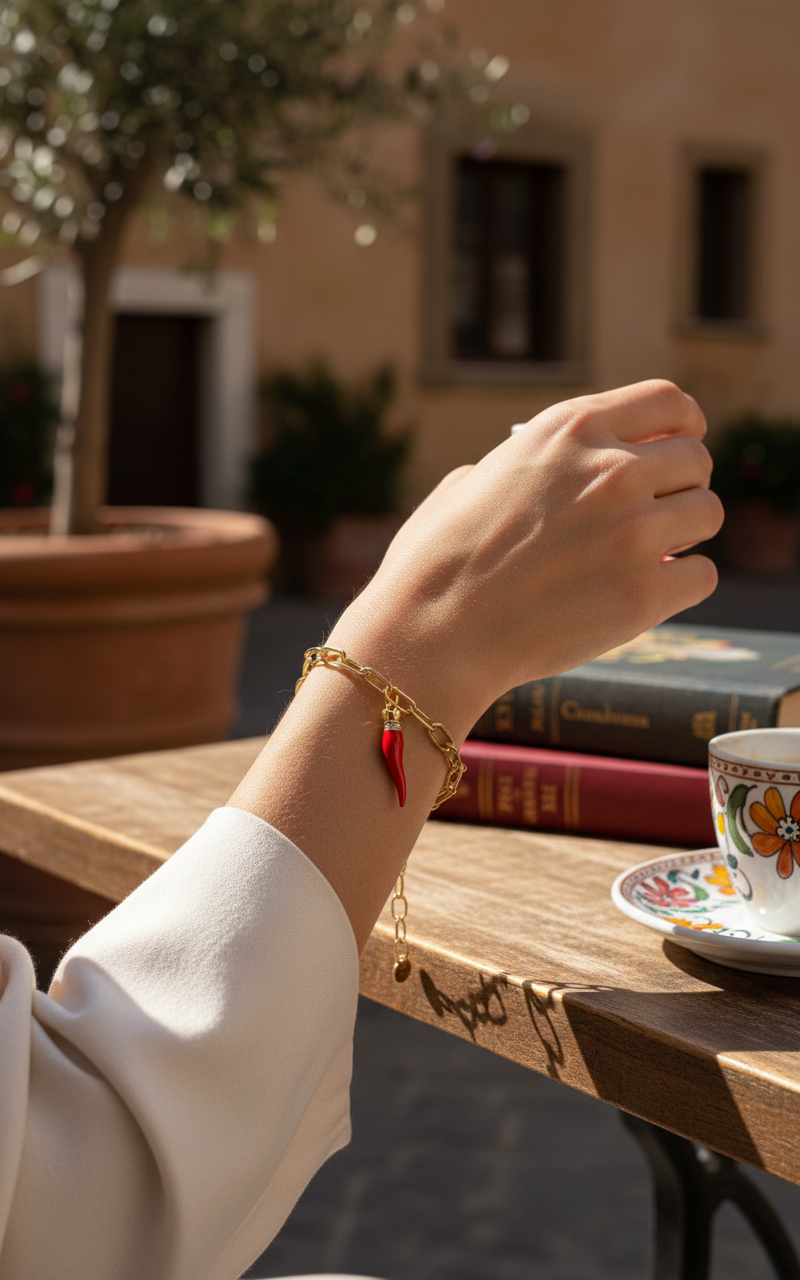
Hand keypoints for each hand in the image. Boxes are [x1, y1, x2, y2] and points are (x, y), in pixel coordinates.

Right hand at [335, 379, 722, 732]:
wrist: (432, 632)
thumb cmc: (436, 564)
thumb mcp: (471, 481)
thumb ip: (525, 468)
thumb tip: (547, 480)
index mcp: (567, 429)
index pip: (668, 401)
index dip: (682, 426)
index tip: (678, 446)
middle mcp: (610, 469)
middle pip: (697, 459)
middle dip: (681, 487)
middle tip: (655, 516)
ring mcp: (633, 530)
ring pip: (708, 514)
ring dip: (685, 536)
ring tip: (650, 556)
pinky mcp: (645, 592)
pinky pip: (703, 575)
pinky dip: (680, 586)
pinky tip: (646, 593)